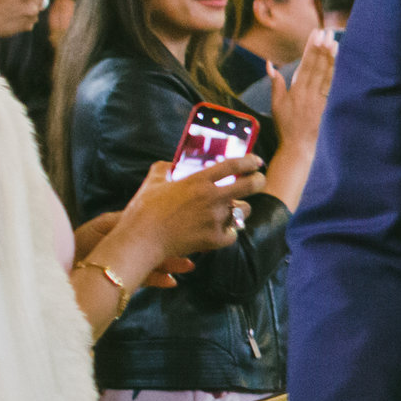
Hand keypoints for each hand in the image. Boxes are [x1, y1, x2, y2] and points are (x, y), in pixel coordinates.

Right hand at [114, 156, 269, 261]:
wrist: (141, 240)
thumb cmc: (143, 211)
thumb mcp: (152, 183)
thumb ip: (163, 169)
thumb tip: (168, 164)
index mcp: (197, 181)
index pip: (232, 165)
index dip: (249, 161)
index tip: (256, 161)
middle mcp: (211, 197)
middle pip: (250, 185)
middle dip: (259, 181)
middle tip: (259, 180)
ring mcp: (214, 219)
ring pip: (243, 212)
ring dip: (240, 210)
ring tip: (232, 210)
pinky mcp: (214, 238)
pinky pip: (233, 234)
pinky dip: (229, 233)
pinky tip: (221, 231)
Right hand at [268, 29, 337, 152]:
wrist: (298, 146)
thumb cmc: (286, 125)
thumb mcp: (276, 104)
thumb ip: (276, 83)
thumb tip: (270, 64)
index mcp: (296, 90)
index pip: (305, 64)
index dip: (311, 48)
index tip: (316, 34)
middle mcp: (309, 92)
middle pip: (317, 66)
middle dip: (322, 48)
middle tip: (327, 32)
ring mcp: (319, 99)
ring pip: (327, 75)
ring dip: (331, 58)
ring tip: (335, 43)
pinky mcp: (327, 106)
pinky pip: (332, 87)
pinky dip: (336, 74)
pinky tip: (340, 63)